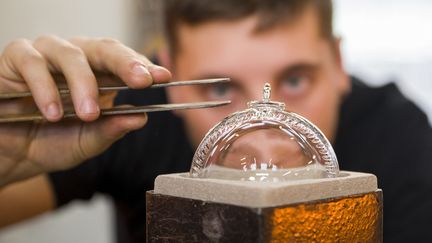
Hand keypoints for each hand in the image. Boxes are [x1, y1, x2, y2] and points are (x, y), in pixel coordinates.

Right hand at [0, 36, 170, 186]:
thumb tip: (141, 118)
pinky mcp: (15, 59)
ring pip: (70, 53)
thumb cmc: (50, 143)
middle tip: (142, 80)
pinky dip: (43, 86)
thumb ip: (110, 130)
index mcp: (98, 76)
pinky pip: (31, 62)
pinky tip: (52, 112)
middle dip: (125, 63)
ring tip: (87, 114)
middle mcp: (75, 60)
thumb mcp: (86, 142)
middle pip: (104, 48)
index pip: (124, 64)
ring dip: (83, 83)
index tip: (164, 77)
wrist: (10, 155)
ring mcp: (46, 56)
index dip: (143, 67)